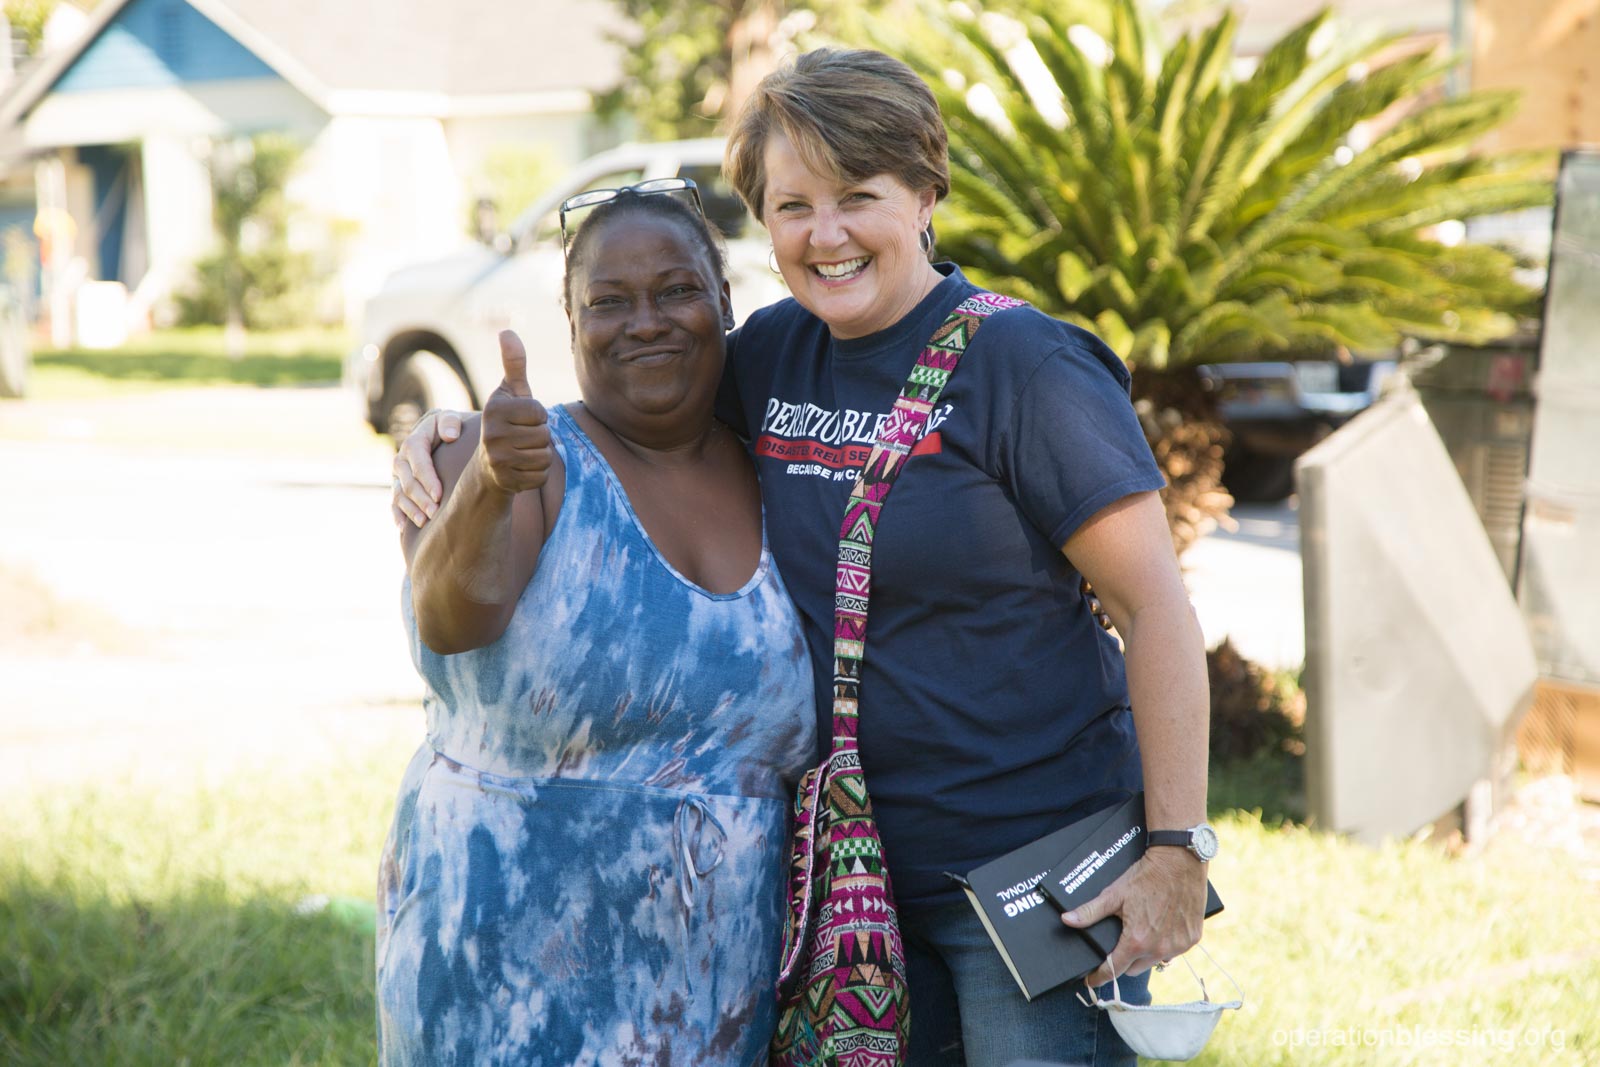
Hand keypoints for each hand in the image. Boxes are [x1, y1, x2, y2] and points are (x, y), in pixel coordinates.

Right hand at [392, 410, 462, 528]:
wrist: (446, 434)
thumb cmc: (453, 428)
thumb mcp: (453, 419)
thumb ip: (451, 422)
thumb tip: (450, 435)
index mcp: (415, 440)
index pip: (417, 460)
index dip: (427, 478)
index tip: (439, 495)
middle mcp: (403, 458)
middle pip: (407, 480)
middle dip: (420, 498)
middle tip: (435, 514)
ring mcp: (399, 474)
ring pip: (399, 493)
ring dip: (410, 509)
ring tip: (424, 523)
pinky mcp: (400, 486)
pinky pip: (395, 502)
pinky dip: (399, 515)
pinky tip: (404, 528)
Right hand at [475, 330, 551, 495]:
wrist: (489, 463)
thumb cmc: (506, 421)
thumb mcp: (510, 392)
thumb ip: (513, 364)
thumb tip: (507, 330)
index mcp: (494, 409)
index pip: (539, 412)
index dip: (538, 415)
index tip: (522, 418)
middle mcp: (491, 434)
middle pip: (544, 435)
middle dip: (540, 436)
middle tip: (522, 437)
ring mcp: (498, 460)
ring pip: (544, 456)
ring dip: (540, 455)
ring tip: (522, 451)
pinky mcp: (506, 481)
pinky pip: (541, 475)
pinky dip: (537, 473)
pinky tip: (521, 468)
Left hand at [1061, 846, 1206, 987]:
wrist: (1179, 861)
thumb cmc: (1146, 877)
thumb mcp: (1114, 894)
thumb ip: (1090, 912)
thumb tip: (1068, 920)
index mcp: (1137, 941)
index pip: (1113, 970)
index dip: (1099, 977)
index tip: (1091, 981)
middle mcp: (1159, 949)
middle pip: (1134, 969)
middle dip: (1123, 961)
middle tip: (1119, 945)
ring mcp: (1178, 946)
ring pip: (1155, 961)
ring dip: (1146, 954)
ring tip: (1141, 933)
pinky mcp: (1192, 939)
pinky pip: (1174, 951)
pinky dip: (1165, 945)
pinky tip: (1161, 928)